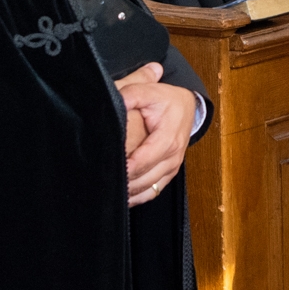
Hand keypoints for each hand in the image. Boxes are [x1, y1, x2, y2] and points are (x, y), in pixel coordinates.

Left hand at [114, 62, 196, 205]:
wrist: (188, 107)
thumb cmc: (166, 100)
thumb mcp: (148, 91)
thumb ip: (131, 93)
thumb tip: (115, 100)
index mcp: (168, 138)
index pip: (145, 160)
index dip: (126, 168)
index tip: (108, 171)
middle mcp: (173, 156)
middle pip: (145, 178)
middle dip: (124, 183)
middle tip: (100, 183)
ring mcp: (172, 167)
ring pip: (149, 189)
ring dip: (129, 192)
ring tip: (106, 191)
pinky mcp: (169, 173)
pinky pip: (153, 192)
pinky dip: (137, 197)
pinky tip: (122, 198)